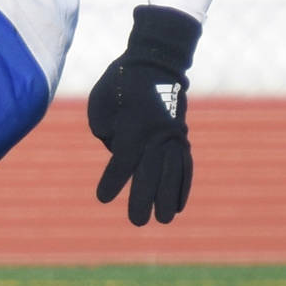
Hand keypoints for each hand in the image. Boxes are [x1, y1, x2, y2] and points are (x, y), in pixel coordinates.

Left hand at [87, 4, 200, 224]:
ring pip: (172, 172)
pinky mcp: (181, 136)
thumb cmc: (117, 84)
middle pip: (151, 171)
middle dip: (144, 198)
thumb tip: (118, 154)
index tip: (103, 199)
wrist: (155, 63)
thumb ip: (107, 132)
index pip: (123, 160)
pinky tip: (180, 205)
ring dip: (168, 197)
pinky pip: (185, 165)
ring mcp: (173, 135)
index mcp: (135, 125)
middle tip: (138, 222)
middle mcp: (158, 133)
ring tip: (164, 220)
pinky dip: (183, 185)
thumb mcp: (101, 103)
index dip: (113, 180)